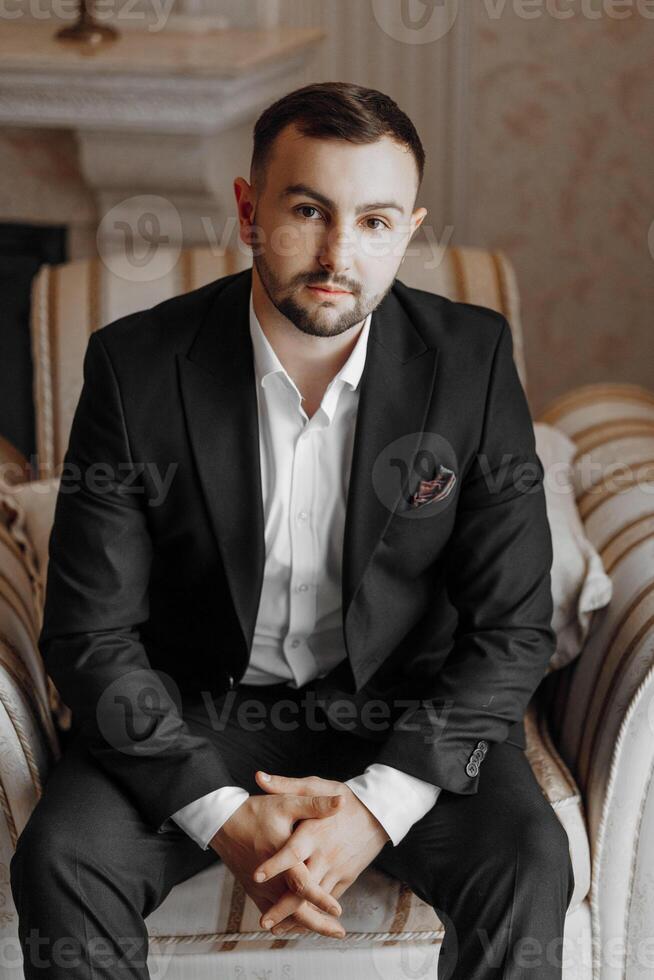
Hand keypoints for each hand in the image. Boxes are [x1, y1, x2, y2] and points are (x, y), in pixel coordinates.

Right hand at [209, 790, 346, 937]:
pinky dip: (290, 920)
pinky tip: (303, 922)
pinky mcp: (254, 890)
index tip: (337, 910)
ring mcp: (261, 886)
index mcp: (281, 854)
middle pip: (295, 908)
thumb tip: (342, 801)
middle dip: (318, 923)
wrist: (222, 822)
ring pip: (285, 914)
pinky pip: (274, 911)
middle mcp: (270, 877)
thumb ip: (314, 805)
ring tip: (329, 930)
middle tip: (339, 933)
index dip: (320, 899)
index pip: (302, 884)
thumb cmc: (256, 811)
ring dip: (306, 924)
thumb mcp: (286, 802)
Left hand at [251, 771, 390, 936]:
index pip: (292, 852)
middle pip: (303, 886)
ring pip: (315, 899)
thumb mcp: (316, 785)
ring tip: (275, 929)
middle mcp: (325, 853)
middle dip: (283, 907)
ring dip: (296, 916)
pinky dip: (314, 913)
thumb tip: (259, 777)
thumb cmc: (345, 796)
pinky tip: (299, 923)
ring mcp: (337, 868)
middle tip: (263, 922)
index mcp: (314, 831)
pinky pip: (328, 900)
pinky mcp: (346, 877)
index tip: (256, 875)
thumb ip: (285, 785)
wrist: (380, 811)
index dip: (275, 864)